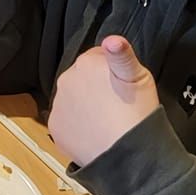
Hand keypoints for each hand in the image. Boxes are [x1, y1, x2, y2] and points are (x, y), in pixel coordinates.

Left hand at [49, 35, 159, 166]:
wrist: (127, 156)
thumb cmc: (138, 113)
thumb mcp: (140, 78)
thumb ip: (123, 56)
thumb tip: (111, 39)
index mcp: (87, 63)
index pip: (98, 56)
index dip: (113, 69)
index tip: (124, 85)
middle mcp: (66, 79)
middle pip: (82, 77)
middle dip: (96, 86)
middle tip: (117, 104)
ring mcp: (58, 105)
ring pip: (72, 99)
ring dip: (85, 105)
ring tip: (106, 121)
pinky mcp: (55, 127)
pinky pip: (67, 121)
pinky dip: (77, 125)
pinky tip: (94, 133)